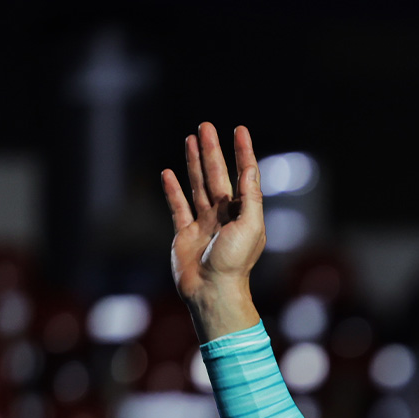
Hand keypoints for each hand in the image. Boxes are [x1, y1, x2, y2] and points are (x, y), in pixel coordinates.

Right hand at [161, 123, 264, 339]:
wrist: (212, 291)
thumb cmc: (235, 262)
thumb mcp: (250, 227)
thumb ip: (250, 197)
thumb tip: (249, 169)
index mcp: (244, 213)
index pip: (244, 175)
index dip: (243, 152)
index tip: (240, 130)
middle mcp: (225, 215)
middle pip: (217, 175)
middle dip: (212, 150)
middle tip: (206, 126)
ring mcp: (204, 223)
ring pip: (198, 185)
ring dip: (194, 162)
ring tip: (191, 139)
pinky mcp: (184, 233)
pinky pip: (178, 206)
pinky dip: (173, 190)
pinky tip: (168, 173)